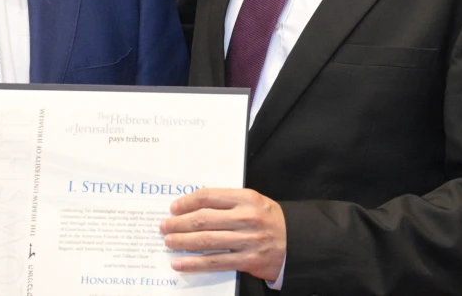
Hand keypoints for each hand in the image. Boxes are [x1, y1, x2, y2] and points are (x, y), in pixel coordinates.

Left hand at [159, 188, 285, 281]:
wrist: (297, 242)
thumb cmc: (269, 220)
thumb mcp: (254, 202)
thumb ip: (228, 202)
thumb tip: (194, 207)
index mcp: (246, 198)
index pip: (209, 197)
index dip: (187, 202)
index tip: (174, 208)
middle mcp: (246, 218)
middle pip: (204, 219)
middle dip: (179, 223)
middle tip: (164, 226)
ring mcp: (247, 240)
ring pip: (206, 241)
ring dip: (182, 241)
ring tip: (168, 242)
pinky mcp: (247, 260)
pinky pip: (215, 262)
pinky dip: (194, 263)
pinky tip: (179, 263)